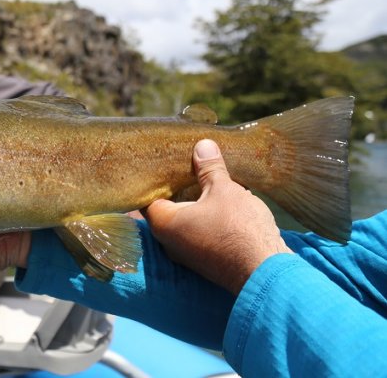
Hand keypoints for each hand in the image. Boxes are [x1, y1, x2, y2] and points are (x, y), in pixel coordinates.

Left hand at [144, 139, 292, 293]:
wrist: (267, 270)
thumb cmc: (238, 228)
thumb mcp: (224, 190)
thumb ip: (209, 168)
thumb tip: (202, 146)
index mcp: (163, 223)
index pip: (147, 195)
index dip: (156, 177)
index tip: (162, 161)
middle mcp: (169, 242)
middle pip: (166, 208)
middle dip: (176, 188)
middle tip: (185, 165)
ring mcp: (188, 254)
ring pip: (185, 221)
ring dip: (194, 203)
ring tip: (204, 179)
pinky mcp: (207, 260)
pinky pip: (200, 232)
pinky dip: (206, 218)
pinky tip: (219, 202)